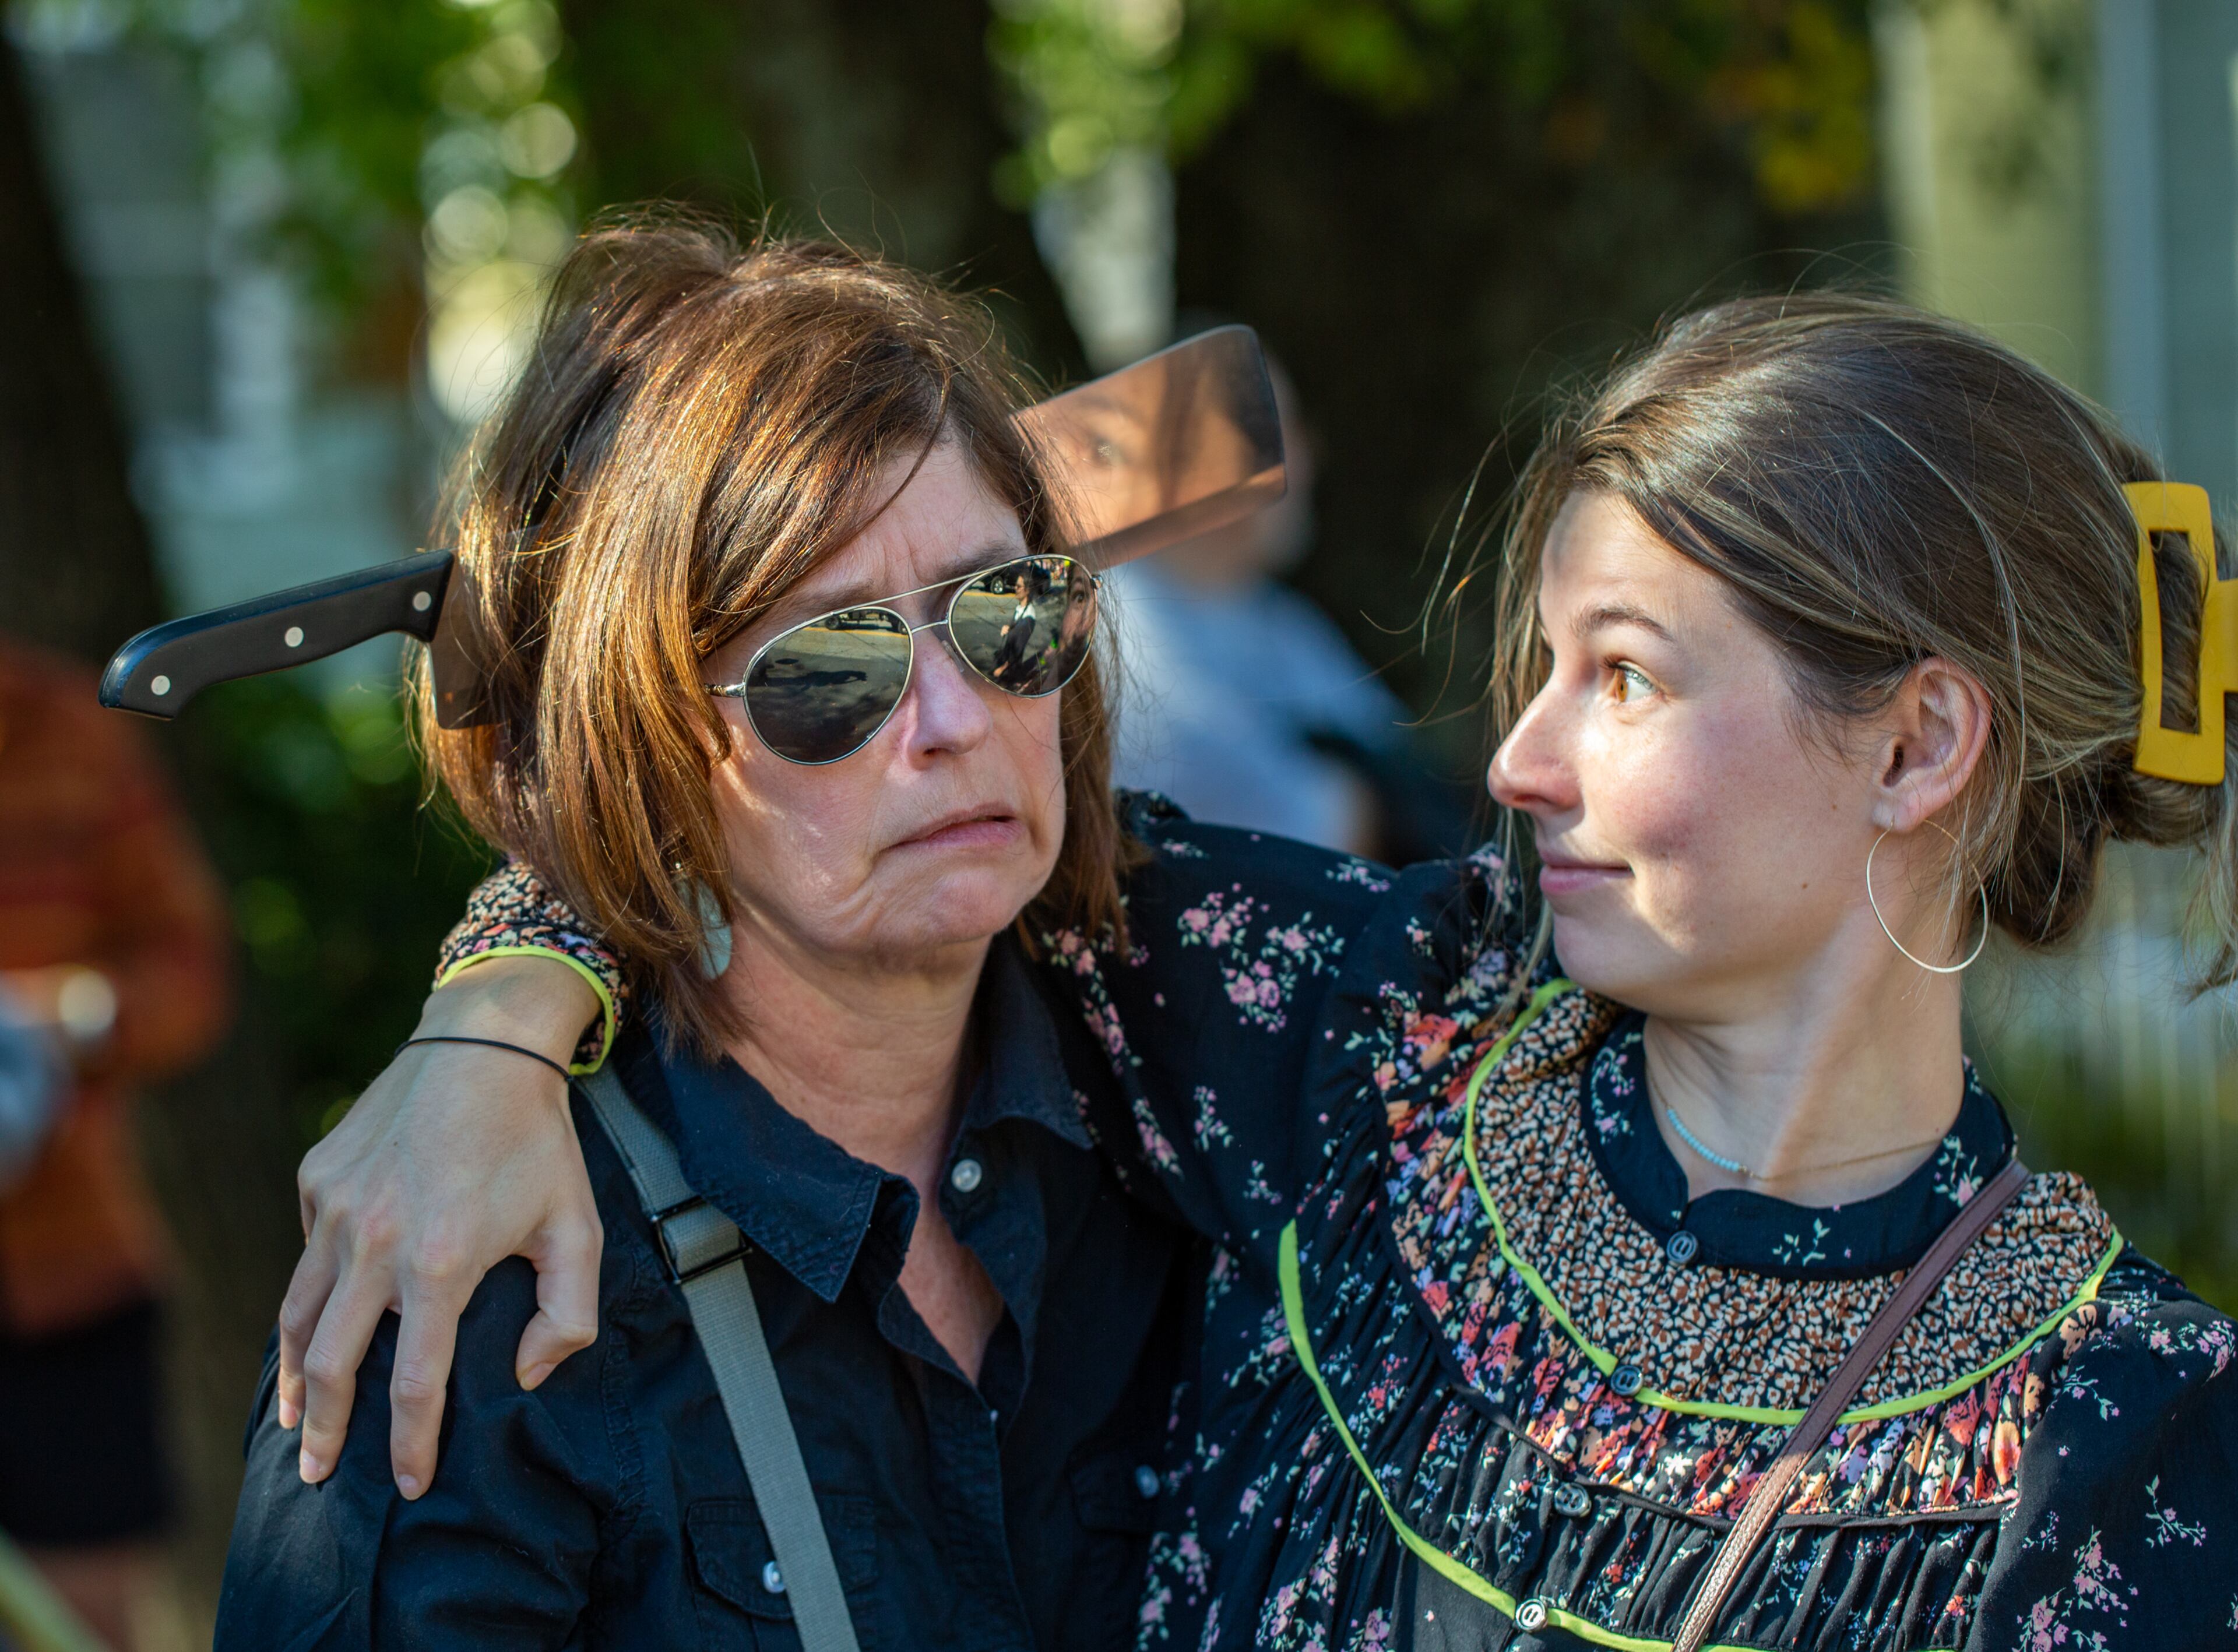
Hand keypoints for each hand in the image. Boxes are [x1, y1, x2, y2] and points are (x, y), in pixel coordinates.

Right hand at [279, 956, 604, 1497]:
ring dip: (292, 1377)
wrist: (484, 1044)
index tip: (408, 1482)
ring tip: (294, 1419)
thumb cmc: (537, 1143)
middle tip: (318, 1471)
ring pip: (297, 1315)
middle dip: (324, 1429)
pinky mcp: (317, 1179)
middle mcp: (374, 1242)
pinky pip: (308, 1254)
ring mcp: (335, 1210)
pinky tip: (317, 1324)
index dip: (410, 1443)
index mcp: (439, 1262)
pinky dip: (307, 1298)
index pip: (415, 1382)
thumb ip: (567, 1315)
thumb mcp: (577, 1228)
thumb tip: (524, 1375)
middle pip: (330, 1362)